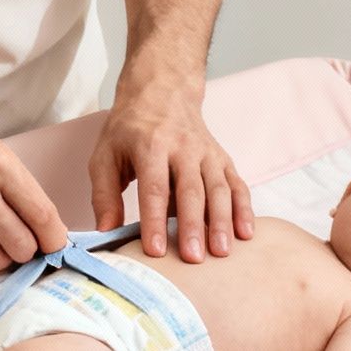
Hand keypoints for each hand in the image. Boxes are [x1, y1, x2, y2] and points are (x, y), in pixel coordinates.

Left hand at [88, 80, 253, 262]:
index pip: (154, 188)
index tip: (155, 250)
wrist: (162, 91)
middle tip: (193, 258)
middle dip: (193, 226)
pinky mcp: (222, 158)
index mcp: (150, 145)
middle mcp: (183, 147)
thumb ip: (104, 195)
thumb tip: (106, 233)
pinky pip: (237, 184)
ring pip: (218, 189)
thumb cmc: (129, 130)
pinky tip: (246, 233)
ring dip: (222, 222)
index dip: (154, 220)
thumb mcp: (105, 155)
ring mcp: (207, 152)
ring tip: (221, 253)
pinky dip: (244, 209)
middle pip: (191, 191)